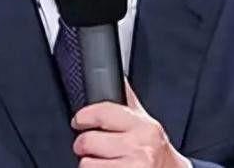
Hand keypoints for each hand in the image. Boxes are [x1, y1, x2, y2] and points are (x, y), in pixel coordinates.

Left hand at [71, 79, 190, 167]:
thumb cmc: (154, 148)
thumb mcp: (145, 121)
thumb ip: (127, 99)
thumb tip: (117, 75)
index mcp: (143, 126)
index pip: (103, 113)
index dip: (84, 116)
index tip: (78, 121)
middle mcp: (139, 146)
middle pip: (89, 141)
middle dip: (83, 145)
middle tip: (88, 146)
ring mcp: (133, 167)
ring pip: (87, 164)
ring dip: (89, 164)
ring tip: (102, 161)